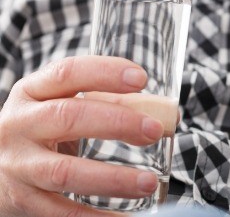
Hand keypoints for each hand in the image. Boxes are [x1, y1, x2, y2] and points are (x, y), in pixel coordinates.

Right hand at [0, 56, 164, 216]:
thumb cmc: (43, 126)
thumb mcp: (61, 103)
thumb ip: (107, 102)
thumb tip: (166, 114)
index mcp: (33, 91)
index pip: (68, 73)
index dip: (105, 73)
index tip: (141, 79)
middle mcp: (19, 124)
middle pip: (68, 117)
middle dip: (117, 122)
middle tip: (155, 130)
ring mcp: (17, 165)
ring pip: (65, 172)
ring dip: (112, 179)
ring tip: (148, 182)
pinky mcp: (20, 201)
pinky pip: (59, 213)